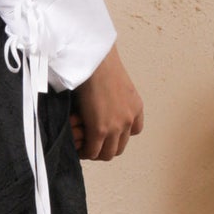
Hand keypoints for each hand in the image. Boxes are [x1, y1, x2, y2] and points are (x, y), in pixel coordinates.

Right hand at [70, 45, 143, 160]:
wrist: (95, 59)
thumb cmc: (100, 63)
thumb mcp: (117, 83)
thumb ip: (115, 98)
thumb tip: (103, 104)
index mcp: (136, 107)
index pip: (134, 131)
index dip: (119, 134)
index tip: (106, 132)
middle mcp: (129, 119)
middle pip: (120, 146)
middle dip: (106, 147)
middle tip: (91, 142)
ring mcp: (116, 126)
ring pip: (108, 153)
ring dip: (95, 152)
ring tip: (82, 145)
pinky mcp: (100, 130)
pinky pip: (93, 151)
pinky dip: (85, 152)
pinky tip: (77, 146)